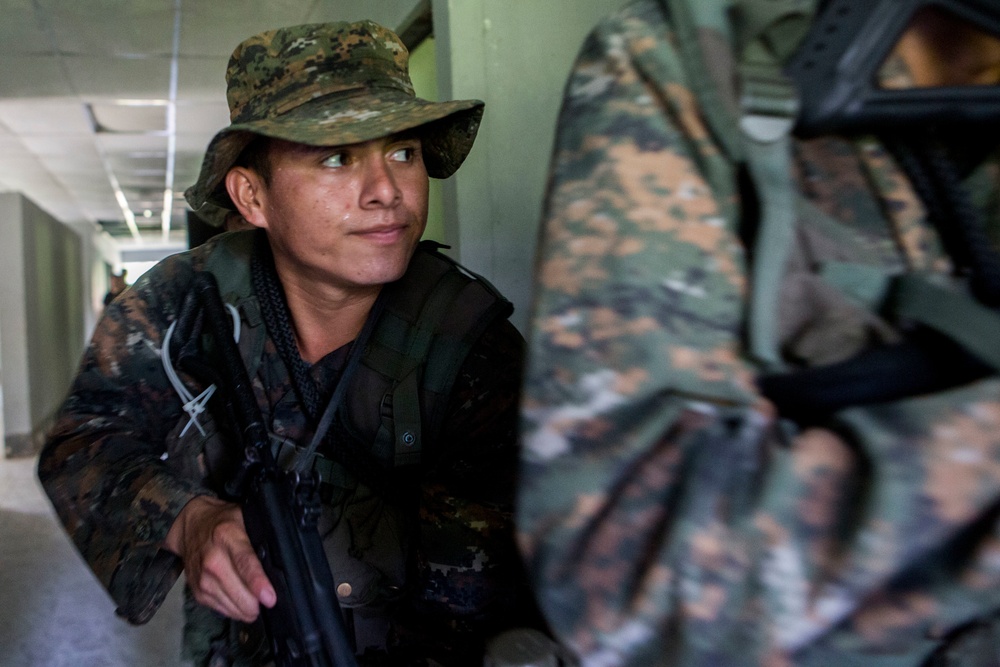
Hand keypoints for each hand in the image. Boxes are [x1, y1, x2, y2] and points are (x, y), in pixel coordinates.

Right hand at [164, 495, 276, 621]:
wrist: (193, 527)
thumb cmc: (225, 523)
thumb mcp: (246, 519)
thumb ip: (262, 537)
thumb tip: (282, 560)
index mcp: (227, 536)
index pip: (244, 562)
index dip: (258, 583)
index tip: (270, 598)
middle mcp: (212, 559)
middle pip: (238, 592)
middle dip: (256, 603)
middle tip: (268, 600)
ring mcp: (202, 578)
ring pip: (231, 606)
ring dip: (246, 608)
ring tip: (255, 600)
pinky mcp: (197, 592)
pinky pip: (222, 610)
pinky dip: (234, 609)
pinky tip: (241, 600)